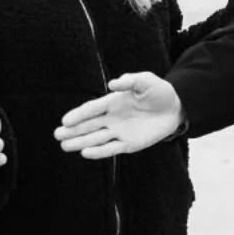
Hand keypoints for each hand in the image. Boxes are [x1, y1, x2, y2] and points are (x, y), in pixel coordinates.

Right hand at [55, 73, 181, 157]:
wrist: (175, 108)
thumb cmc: (159, 92)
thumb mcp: (146, 81)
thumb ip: (130, 81)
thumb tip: (112, 85)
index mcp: (113, 102)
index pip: (92, 109)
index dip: (78, 114)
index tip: (65, 120)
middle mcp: (112, 118)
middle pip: (88, 126)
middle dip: (73, 131)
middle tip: (57, 135)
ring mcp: (119, 132)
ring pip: (95, 138)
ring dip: (80, 142)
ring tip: (64, 146)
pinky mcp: (129, 144)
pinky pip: (111, 149)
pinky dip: (99, 152)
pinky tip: (85, 153)